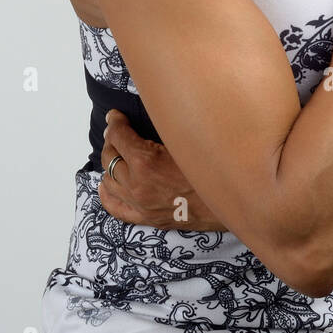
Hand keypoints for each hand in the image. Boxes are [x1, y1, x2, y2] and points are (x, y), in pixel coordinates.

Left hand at [99, 109, 228, 231]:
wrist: (227, 203)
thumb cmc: (210, 168)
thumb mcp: (185, 141)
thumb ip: (163, 129)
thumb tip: (153, 114)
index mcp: (146, 161)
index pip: (118, 136)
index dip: (115, 122)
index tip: (116, 115)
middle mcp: (137, 184)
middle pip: (109, 157)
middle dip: (111, 140)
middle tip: (117, 131)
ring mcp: (139, 204)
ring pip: (108, 179)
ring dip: (110, 163)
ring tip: (116, 152)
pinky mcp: (145, 218)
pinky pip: (114, 207)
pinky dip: (106, 194)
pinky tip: (105, 185)